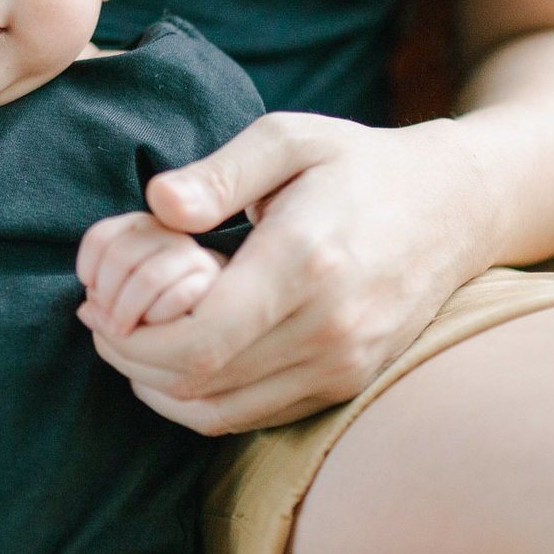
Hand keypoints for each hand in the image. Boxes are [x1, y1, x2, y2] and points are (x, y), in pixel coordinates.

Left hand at [80, 114, 497, 434]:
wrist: (456, 207)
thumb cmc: (357, 163)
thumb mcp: (288, 138)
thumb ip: (218, 172)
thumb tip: (157, 203)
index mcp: (306, 263)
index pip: (199, 339)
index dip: (131, 339)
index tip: (97, 308)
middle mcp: (329, 328)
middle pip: (199, 382)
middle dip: (130, 360)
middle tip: (97, 323)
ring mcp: (343, 365)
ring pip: (220, 412)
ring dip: (156, 387)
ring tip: (127, 340)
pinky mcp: (347, 384)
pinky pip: (252, 415)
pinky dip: (198, 400)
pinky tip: (173, 359)